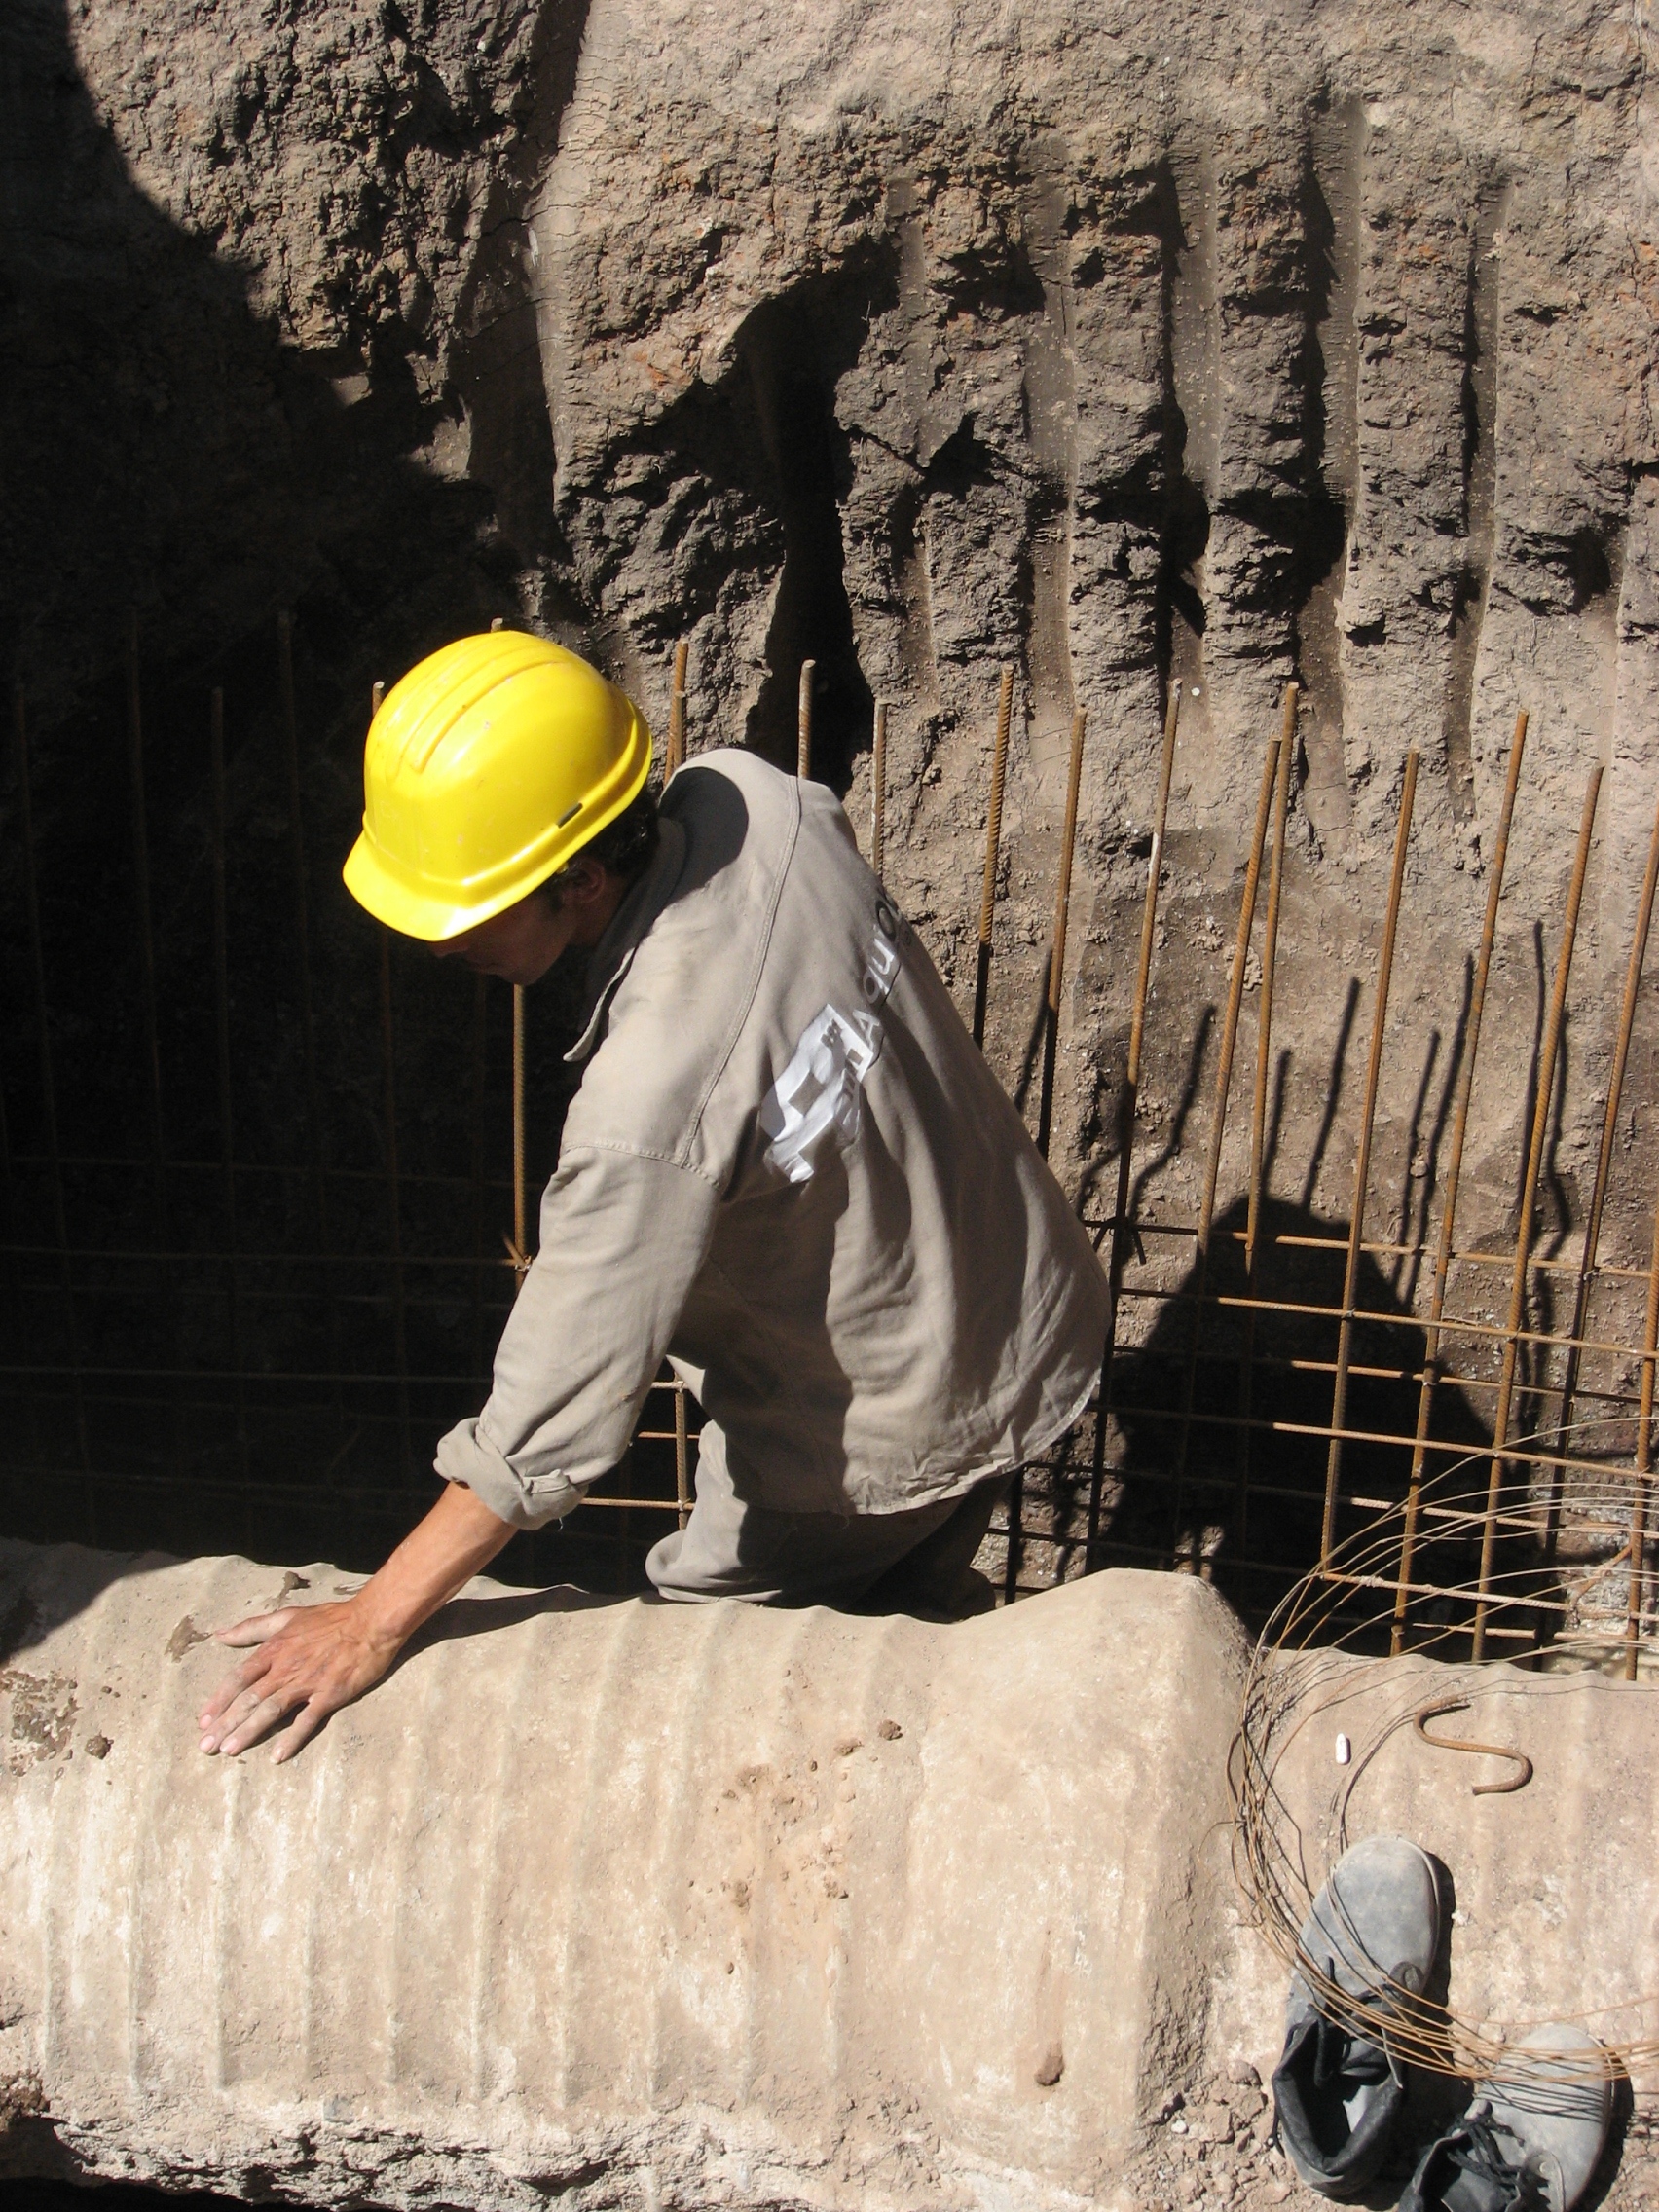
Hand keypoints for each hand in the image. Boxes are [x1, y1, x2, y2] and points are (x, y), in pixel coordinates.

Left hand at [192, 1481, 517, 1763]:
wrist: (371, 1621)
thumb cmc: (331, 1618)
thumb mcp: (288, 1616)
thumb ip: (253, 1627)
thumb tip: (220, 1635)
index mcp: (274, 1649)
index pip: (238, 1678)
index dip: (219, 1700)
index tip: (203, 1720)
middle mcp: (285, 1667)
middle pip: (248, 1699)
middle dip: (225, 1724)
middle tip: (206, 1747)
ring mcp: (307, 1682)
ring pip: (270, 1711)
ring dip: (248, 1732)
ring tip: (229, 1752)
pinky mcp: (329, 1694)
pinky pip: (307, 1720)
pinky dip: (292, 1739)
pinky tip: (278, 1756)